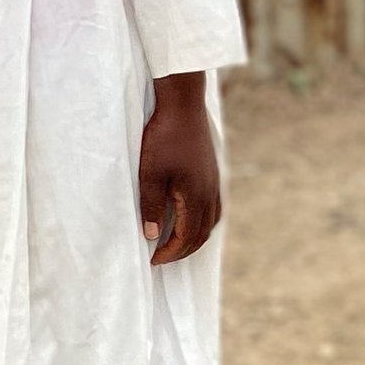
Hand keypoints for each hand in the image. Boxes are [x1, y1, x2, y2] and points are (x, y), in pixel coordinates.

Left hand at [139, 73, 222, 265]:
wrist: (183, 104)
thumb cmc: (163, 138)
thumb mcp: (150, 175)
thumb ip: (151, 207)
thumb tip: (152, 236)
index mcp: (195, 196)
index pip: (186, 237)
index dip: (170, 253)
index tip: (153, 260)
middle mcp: (209, 193)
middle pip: (202, 234)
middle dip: (182, 250)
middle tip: (162, 257)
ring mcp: (214, 182)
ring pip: (211, 221)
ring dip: (195, 238)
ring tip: (177, 243)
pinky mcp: (212, 172)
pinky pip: (214, 207)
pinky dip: (204, 221)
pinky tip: (192, 217)